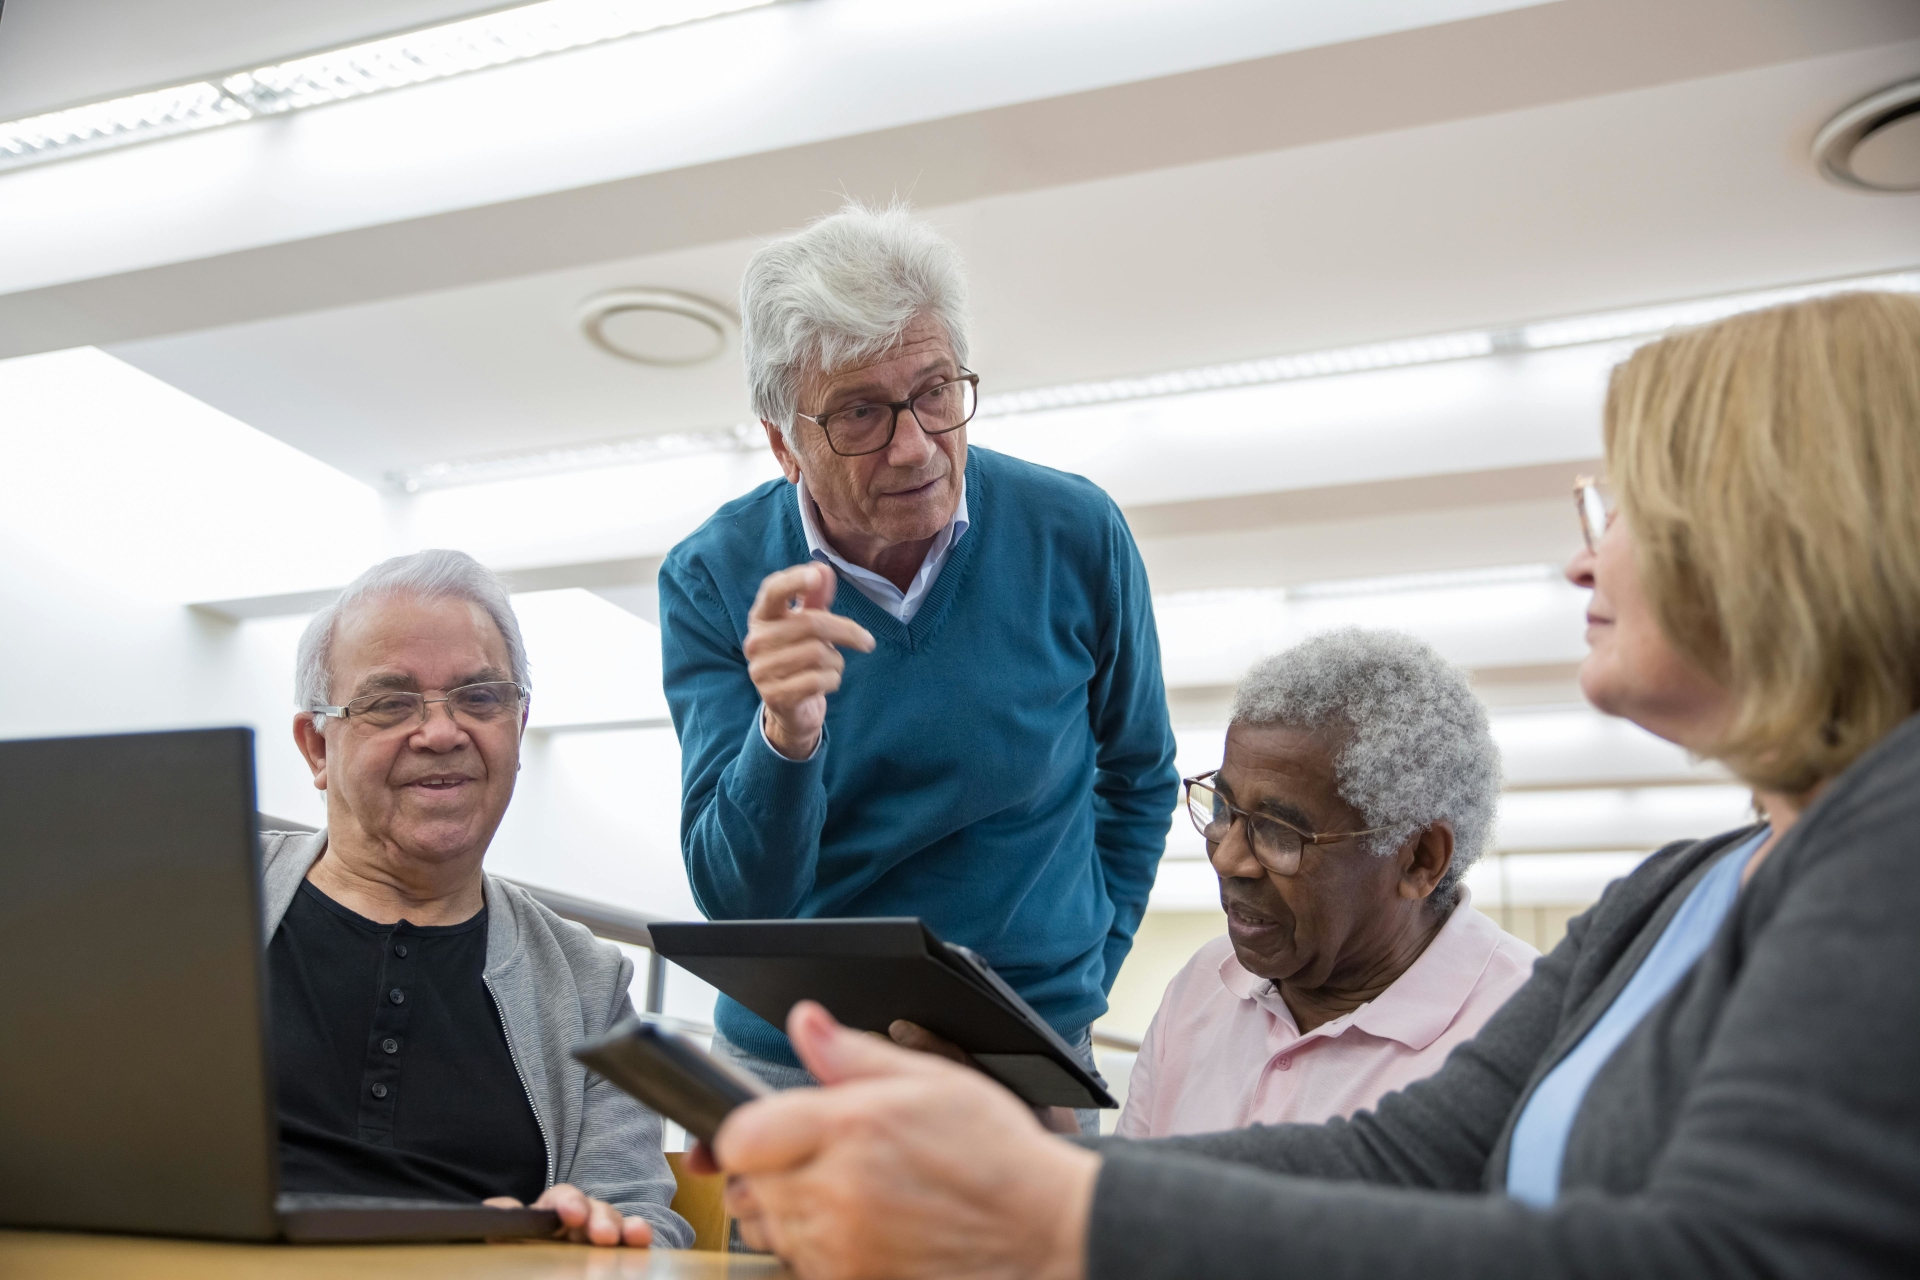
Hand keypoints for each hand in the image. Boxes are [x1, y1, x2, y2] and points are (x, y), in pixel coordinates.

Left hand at [483, 1184, 653, 1246]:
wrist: (532, 1268)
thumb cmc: (520, 1253)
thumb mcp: (505, 1239)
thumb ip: (503, 1226)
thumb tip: (498, 1209)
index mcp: (550, 1217)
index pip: (562, 1199)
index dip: (570, 1202)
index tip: (572, 1215)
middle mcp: (578, 1224)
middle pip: (595, 1210)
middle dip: (602, 1218)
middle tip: (604, 1235)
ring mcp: (598, 1240)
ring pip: (616, 1225)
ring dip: (624, 1227)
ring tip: (634, 1237)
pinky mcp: (614, 1256)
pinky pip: (630, 1244)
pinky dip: (637, 1239)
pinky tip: (643, 1241)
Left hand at [706, 1001, 1098, 1279]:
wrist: (1041, 1229)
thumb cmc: (995, 1155)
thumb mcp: (932, 1079)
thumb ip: (853, 1054)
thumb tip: (806, 1023)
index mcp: (851, 1128)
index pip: (742, 1137)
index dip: (747, 1130)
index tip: (766, 1129)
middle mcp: (837, 1192)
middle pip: (748, 1185)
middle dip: (770, 1169)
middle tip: (818, 1157)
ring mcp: (842, 1248)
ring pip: (768, 1229)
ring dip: (788, 1211)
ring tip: (842, 1193)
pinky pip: (798, 1265)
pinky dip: (813, 1248)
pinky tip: (856, 1227)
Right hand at [744, 564, 875, 759]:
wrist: (789, 707)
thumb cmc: (799, 656)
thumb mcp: (807, 625)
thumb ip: (815, 598)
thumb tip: (823, 568)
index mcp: (762, 617)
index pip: (773, 591)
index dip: (794, 580)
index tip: (817, 575)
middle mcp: (756, 640)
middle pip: (812, 623)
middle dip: (847, 632)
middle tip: (867, 641)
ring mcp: (761, 669)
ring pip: (819, 654)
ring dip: (836, 661)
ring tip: (829, 666)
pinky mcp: (774, 695)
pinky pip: (819, 680)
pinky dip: (833, 681)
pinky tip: (825, 683)